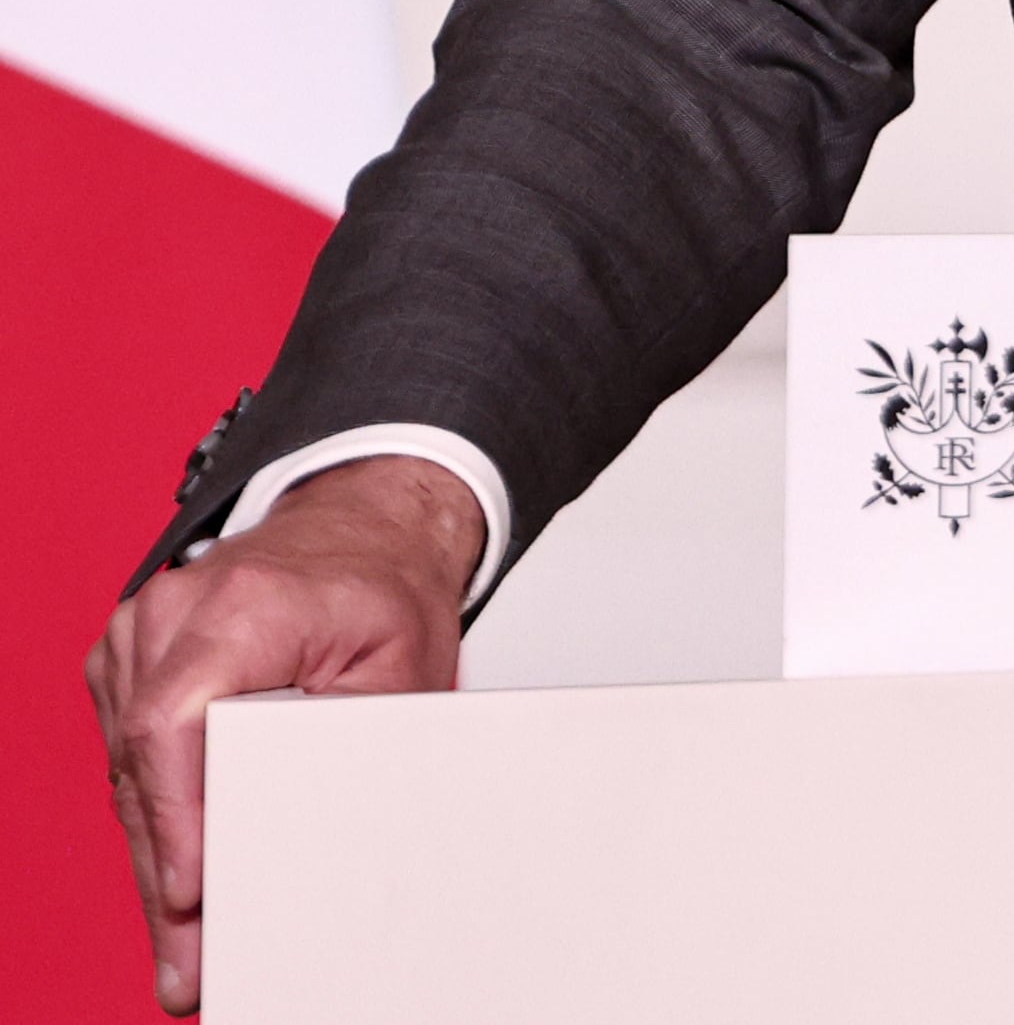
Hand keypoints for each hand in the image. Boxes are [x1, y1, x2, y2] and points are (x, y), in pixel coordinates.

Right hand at [86, 454, 485, 1013]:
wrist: (364, 529)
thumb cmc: (384, 587)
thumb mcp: (402, 660)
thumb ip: (357, 739)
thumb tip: (332, 828)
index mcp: (241, 605)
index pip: (175, 721)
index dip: (177, 816)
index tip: (193, 889)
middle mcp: (170, 616)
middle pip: (145, 768)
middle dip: (170, 875)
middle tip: (191, 965)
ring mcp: (139, 639)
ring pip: (131, 776)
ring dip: (158, 861)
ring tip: (188, 947)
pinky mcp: (131, 667)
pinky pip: (132, 760)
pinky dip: (157, 820)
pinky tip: (179, 881)